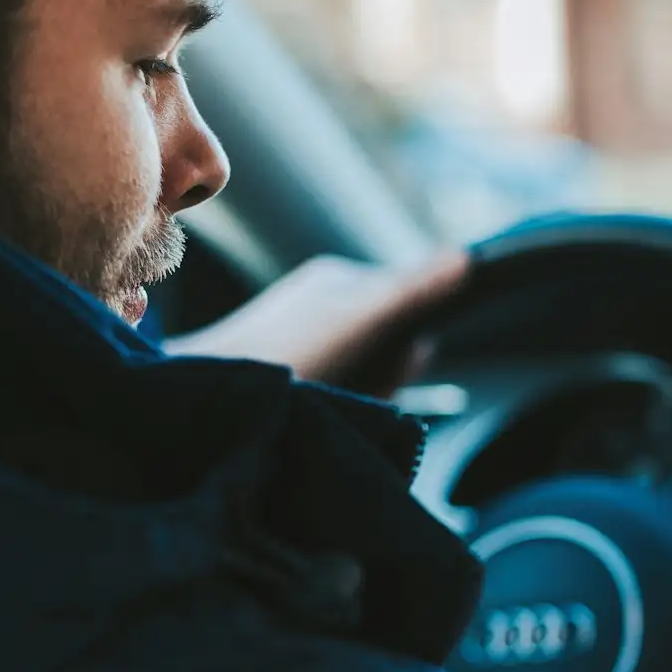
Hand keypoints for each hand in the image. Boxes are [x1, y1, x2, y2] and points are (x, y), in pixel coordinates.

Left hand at [167, 252, 468, 396]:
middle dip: (386, 376)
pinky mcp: (282, 378)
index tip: (395, 364)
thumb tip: (466, 259)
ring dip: (361, 397)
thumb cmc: (285, 355)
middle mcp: (317, 306)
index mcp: (337, 281)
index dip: (411, 345)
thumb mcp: (361, 319)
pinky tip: (315, 412)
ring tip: (331, 402)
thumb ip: (413, 290)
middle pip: (386, 345)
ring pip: (361, 375)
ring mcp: (299, 343)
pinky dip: (335, 408)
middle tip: (357, 390)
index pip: (407, 304)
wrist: (205, 402)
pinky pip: (333, 394)